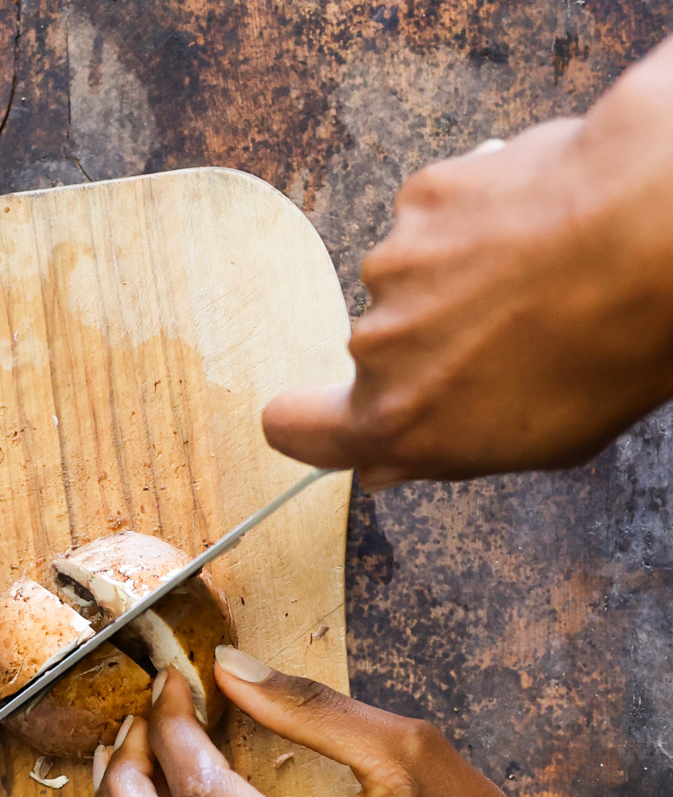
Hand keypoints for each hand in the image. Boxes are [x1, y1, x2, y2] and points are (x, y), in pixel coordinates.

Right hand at [262, 37, 672, 485]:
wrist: (647, 238)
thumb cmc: (605, 352)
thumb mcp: (535, 443)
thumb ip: (445, 451)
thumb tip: (389, 464)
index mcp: (396, 422)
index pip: (296, 429)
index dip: (303, 423)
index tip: (314, 418)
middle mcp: (377, 346)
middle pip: (377, 353)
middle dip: (426, 345)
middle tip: (505, 335)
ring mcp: (394, 266)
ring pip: (408, 281)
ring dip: (453, 278)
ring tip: (533, 274)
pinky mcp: (423, 196)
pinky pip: (435, 215)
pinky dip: (473, 219)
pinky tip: (533, 224)